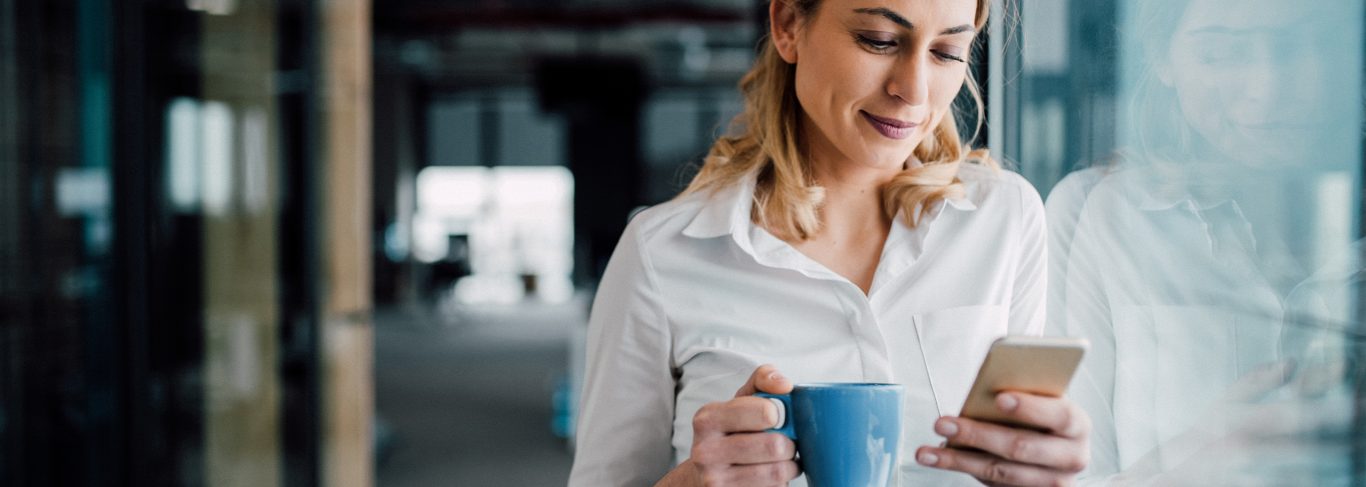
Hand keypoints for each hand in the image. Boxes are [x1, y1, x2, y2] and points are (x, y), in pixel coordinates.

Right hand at [660, 364, 799, 486]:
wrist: (702, 476)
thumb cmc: (729, 433)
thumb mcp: (740, 401)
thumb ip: (762, 380)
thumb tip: (785, 385)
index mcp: (708, 418)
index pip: (765, 412)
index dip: (781, 415)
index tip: (777, 418)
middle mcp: (706, 451)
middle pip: (774, 446)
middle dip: (789, 444)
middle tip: (785, 443)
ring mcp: (715, 480)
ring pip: (777, 472)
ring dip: (789, 466)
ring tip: (782, 460)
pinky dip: (779, 483)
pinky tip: (770, 476)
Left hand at [916, 392, 1089, 486]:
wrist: (1054, 447)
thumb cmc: (1040, 416)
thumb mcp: (1040, 399)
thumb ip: (1021, 392)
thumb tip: (986, 385)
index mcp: (1076, 423)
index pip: (1057, 414)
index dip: (1029, 407)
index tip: (999, 398)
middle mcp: (1072, 456)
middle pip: (1020, 447)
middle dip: (977, 434)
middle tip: (944, 422)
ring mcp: (1053, 482)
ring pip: (1001, 471)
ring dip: (959, 459)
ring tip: (928, 451)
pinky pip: (994, 484)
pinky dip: (963, 469)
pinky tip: (940, 458)